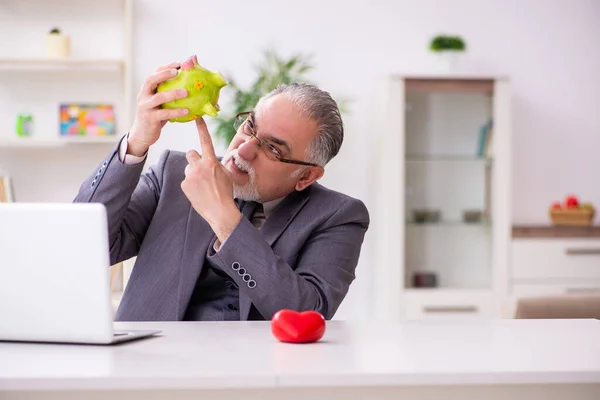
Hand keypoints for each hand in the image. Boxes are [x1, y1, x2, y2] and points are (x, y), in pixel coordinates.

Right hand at [127, 61, 189, 155]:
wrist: (142, 135)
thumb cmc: (156, 117)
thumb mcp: (162, 104)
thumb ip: (172, 96)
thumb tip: (195, 91)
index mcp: (147, 89)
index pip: (154, 73)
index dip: (166, 67)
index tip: (180, 63)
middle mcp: (143, 95)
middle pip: (151, 80)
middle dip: (164, 74)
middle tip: (178, 72)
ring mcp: (145, 106)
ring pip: (158, 97)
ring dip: (173, 93)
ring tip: (186, 92)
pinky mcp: (149, 118)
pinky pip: (164, 113)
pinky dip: (175, 112)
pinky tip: (187, 111)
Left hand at [181, 118, 241, 241]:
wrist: (220, 211)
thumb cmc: (225, 193)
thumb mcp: (226, 175)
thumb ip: (216, 165)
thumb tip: (210, 162)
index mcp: (212, 162)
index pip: (206, 141)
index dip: (202, 128)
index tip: (198, 118)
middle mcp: (200, 166)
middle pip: (191, 153)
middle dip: (194, 159)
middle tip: (200, 169)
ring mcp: (190, 175)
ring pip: (188, 168)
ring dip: (193, 174)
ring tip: (203, 186)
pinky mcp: (185, 184)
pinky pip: (186, 180)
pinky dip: (191, 186)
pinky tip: (199, 193)